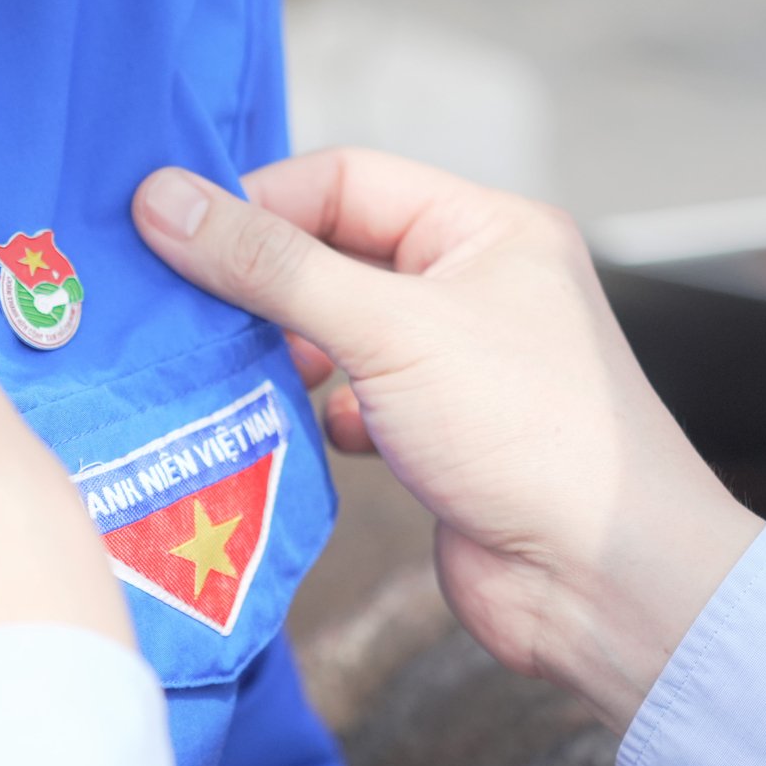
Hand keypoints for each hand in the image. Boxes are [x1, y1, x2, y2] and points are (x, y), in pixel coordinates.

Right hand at [133, 149, 763, 730]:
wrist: (601, 585)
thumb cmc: (528, 432)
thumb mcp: (390, 329)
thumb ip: (273, 266)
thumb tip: (164, 201)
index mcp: (487, 229)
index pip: (347, 180)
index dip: (260, 201)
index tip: (172, 229)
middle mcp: (473, 285)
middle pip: (334, 254)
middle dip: (263, 281)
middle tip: (182, 305)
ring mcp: (452, 364)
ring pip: (334, 332)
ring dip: (283, 353)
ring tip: (231, 371)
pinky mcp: (432, 436)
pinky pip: (347, 402)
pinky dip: (314, 414)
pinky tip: (303, 435)